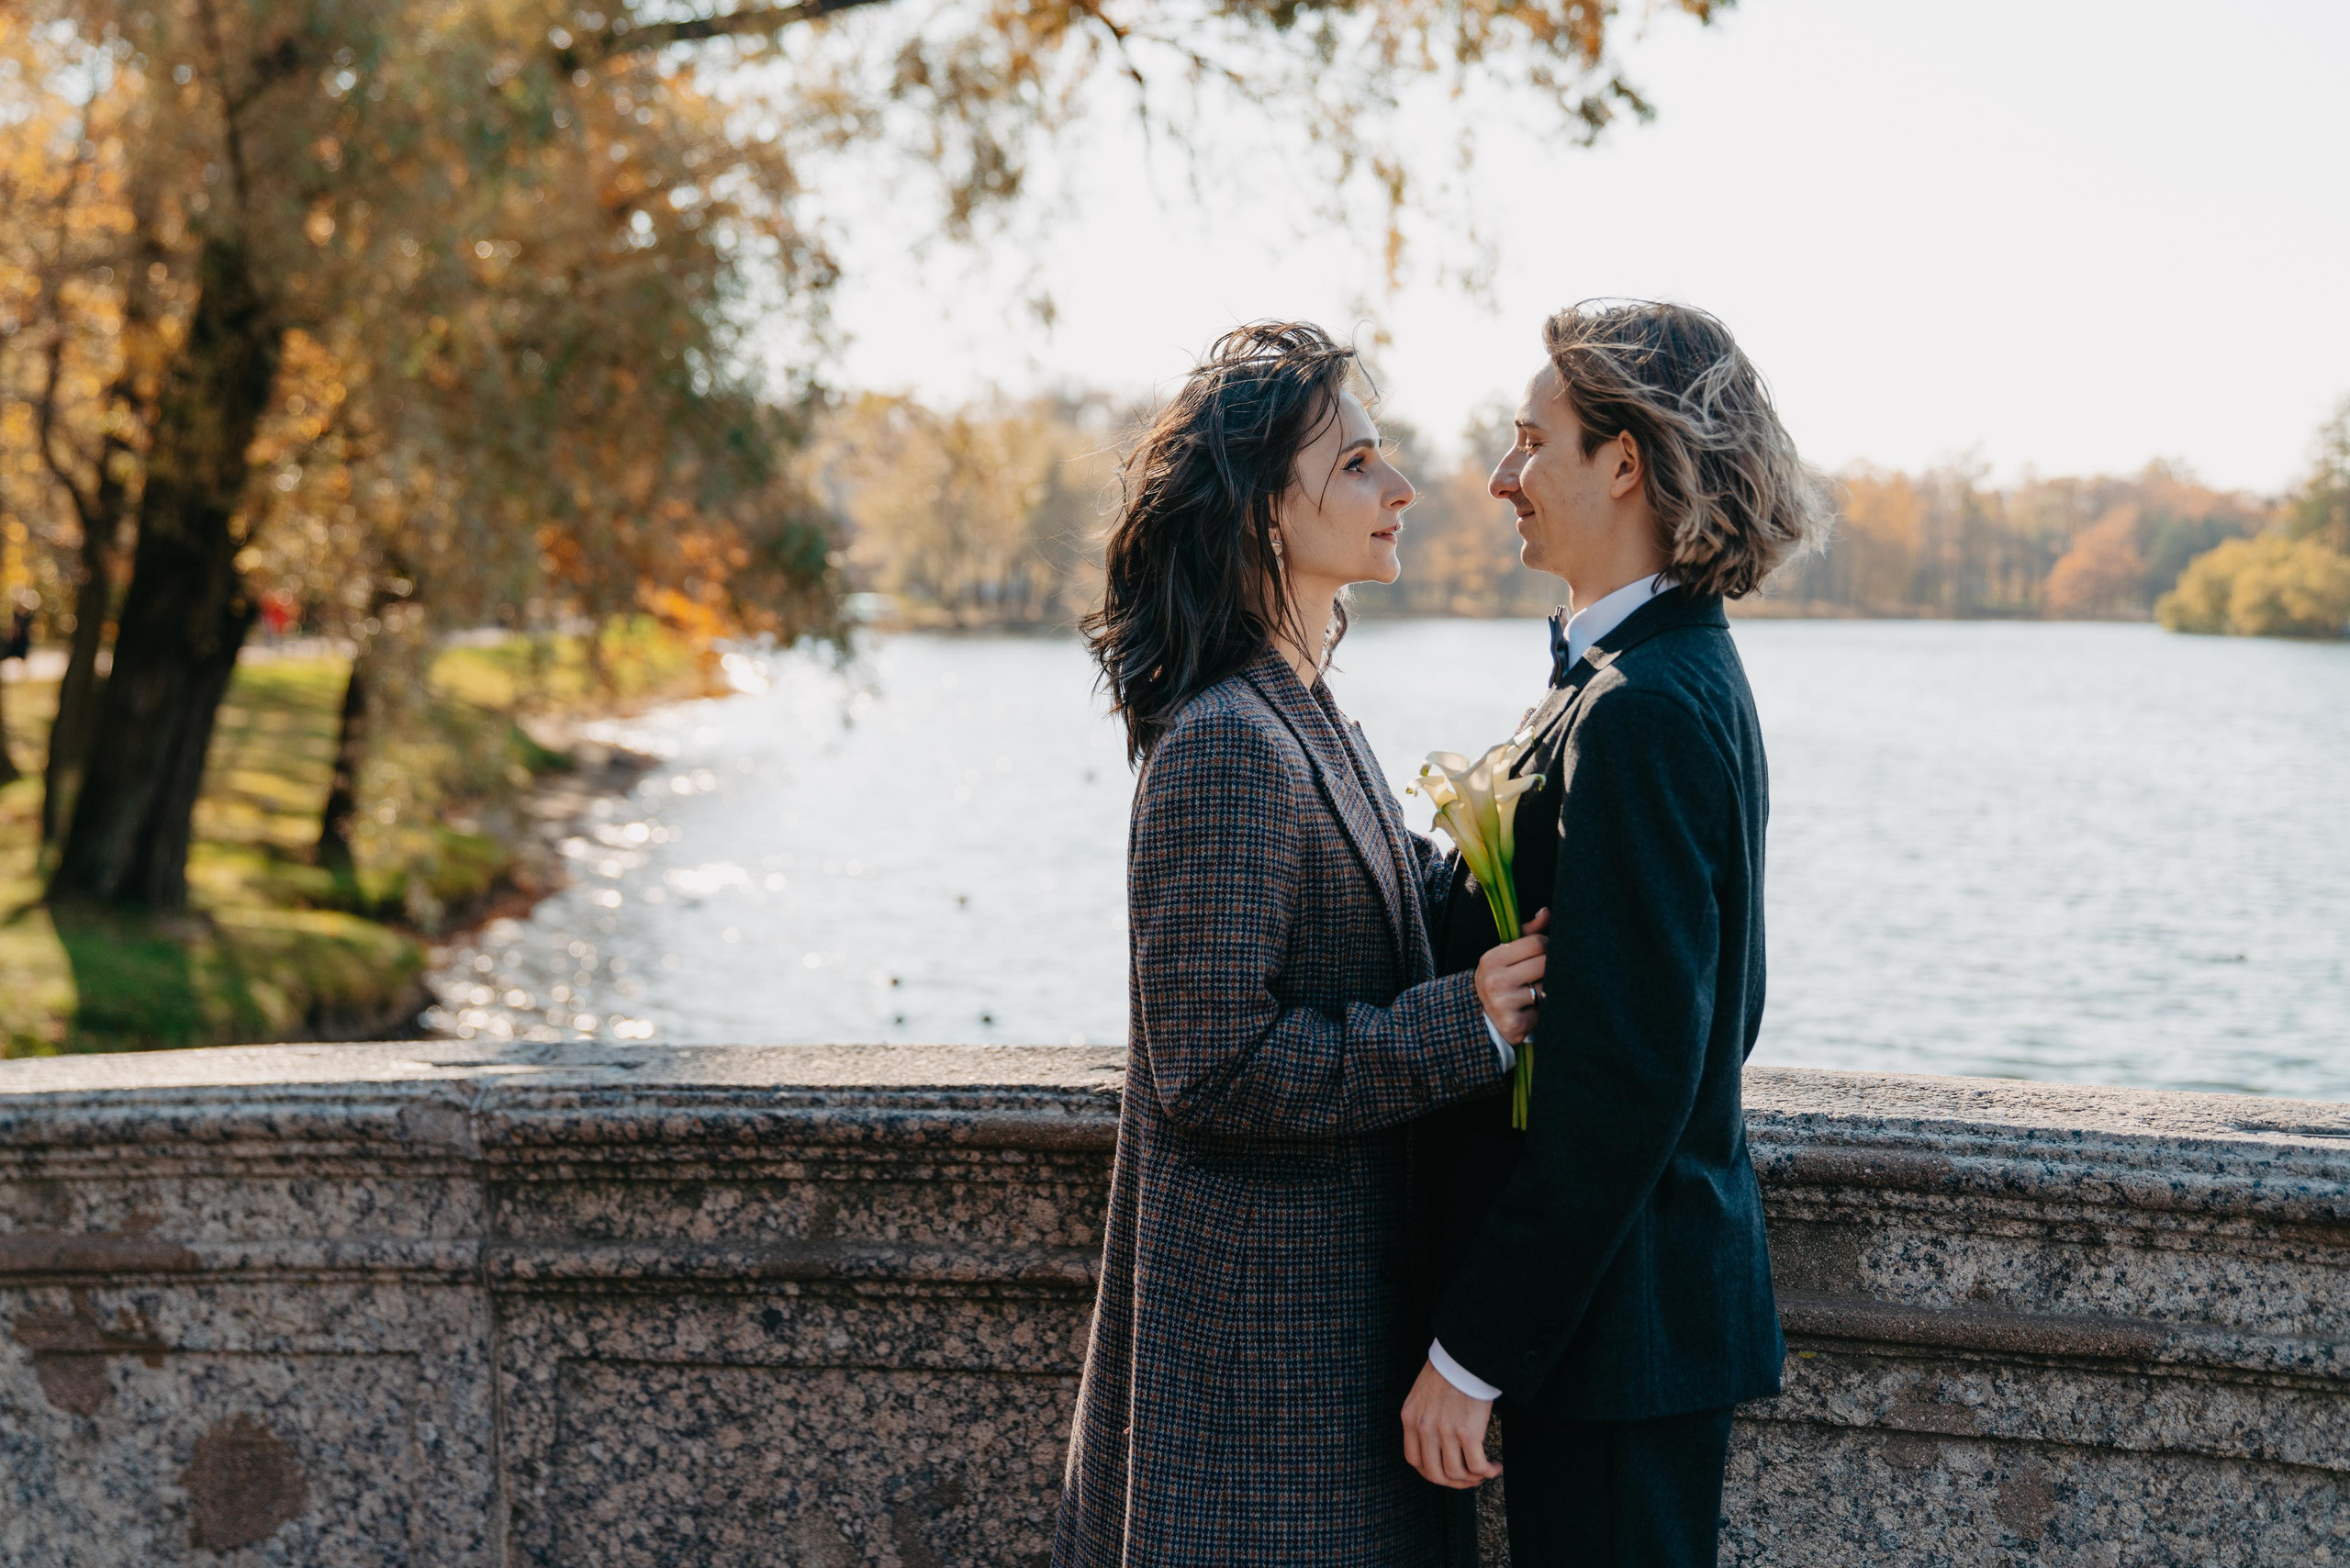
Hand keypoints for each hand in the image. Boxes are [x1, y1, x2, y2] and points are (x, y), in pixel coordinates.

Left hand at [1401, 1358, 1499, 1489]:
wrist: (1465, 1355)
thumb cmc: (1448, 1370)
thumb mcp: (1422, 1394)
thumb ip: (1423, 1418)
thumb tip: (1435, 1443)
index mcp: (1410, 1418)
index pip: (1414, 1460)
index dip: (1431, 1473)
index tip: (1446, 1473)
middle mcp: (1424, 1428)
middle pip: (1435, 1474)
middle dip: (1454, 1483)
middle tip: (1469, 1479)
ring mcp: (1445, 1432)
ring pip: (1456, 1474)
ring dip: (1473, 1479)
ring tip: (1484, 1472)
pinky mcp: (1468, 1433)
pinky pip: (1477, 1466)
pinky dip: (1487, 1472)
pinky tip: (1495, 1467)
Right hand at [1474, 906, 1549, 1045]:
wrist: (1481, 1020)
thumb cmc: (1500, 981)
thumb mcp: (1506, 956)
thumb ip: (1527, 933)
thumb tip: (1546, 912)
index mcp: (1491, 959)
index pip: (1536, 942)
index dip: (1547, 946)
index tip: (1545, 952)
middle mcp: (1494, 980)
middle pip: (1545, 963)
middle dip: (1550, 968)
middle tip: (1545, 973)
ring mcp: (1503, 1003)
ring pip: (1547, 988)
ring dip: (1548, 991)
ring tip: (1536, 992)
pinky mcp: (1513, 1023)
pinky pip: (1543, 1011)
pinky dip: (1542, 1012)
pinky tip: (1532, 1011)